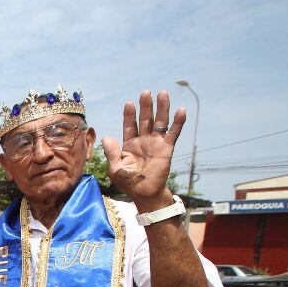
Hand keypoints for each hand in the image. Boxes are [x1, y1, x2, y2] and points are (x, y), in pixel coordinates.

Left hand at [102, 90, 185, 207]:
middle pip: (145, 119)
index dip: (130, 115)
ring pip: (160, 122)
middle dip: (146, 106)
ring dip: (162, 108)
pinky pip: (173, 133)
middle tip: (146, 92)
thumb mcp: (115, 168)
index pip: (129, 125)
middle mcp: (143, 141)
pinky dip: (178, 122)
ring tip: (163, 93)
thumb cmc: (128, 182)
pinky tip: (181, 110)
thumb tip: (106, 136)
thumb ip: (111, 152)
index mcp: (129, 144)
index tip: (129, 103)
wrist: (144, 193)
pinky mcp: (167, 148)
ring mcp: (156, 143)